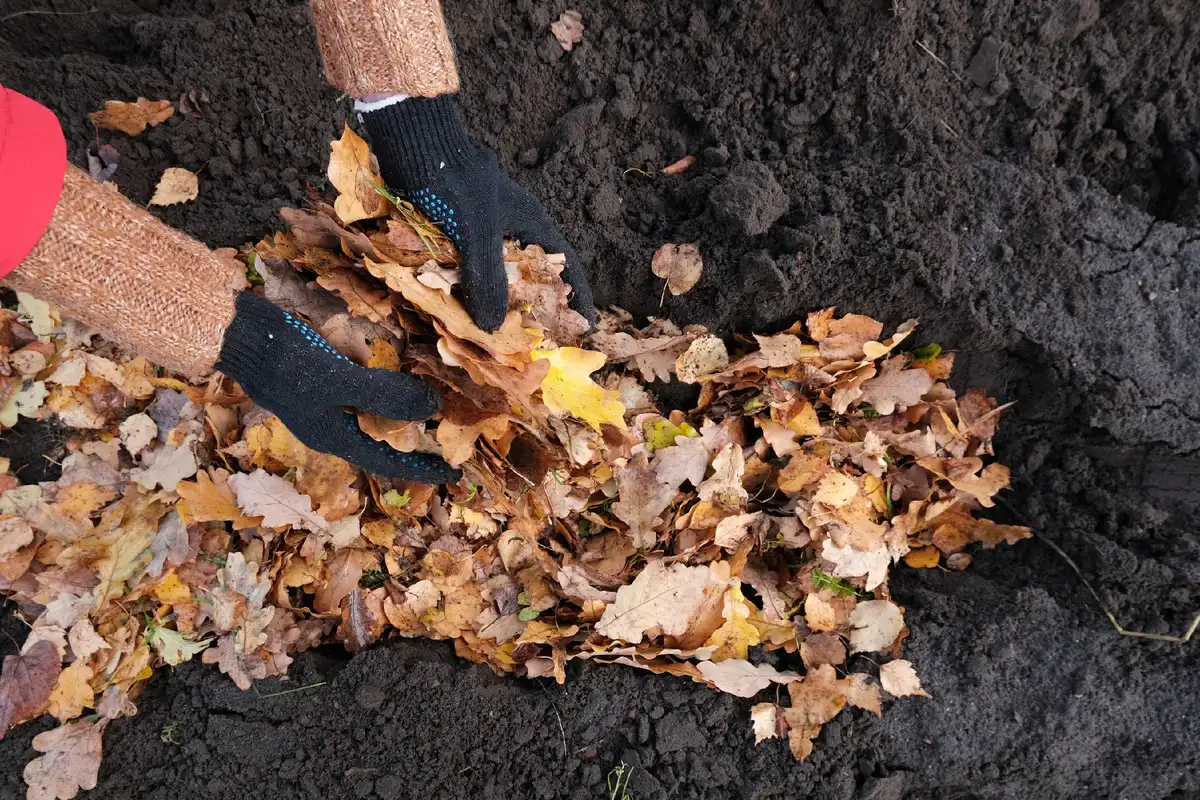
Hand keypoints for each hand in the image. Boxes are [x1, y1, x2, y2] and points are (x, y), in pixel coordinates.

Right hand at [215, 292, 458, 482]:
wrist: (241, 333)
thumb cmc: (287, 363)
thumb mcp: (339, 381)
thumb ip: (385, 395)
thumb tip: (433, 408)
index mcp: (335, 438)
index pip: (388, 461)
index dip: (423, 469)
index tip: (456, 476)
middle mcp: (332, 424)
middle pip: (384, 437)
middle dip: (417, 435)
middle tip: (453, 434)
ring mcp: (326, 400)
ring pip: (374, 408)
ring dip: (400, 402)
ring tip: (431, 395)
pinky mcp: (322, 375)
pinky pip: (359, 382)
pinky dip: (378, 375)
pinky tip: (388, 359)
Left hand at [360, 95, 594, 331]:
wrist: (413, 146)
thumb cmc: (454, 183)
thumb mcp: (476, 233)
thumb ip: (487, 278)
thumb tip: (492, 327)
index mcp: (531, 222)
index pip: (567, 265)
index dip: (578, 297)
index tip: (586, 328)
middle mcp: (511, 228)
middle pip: (532, 275)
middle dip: (534, 308)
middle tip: (534, 342)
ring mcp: (483, 231)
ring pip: (497, 275)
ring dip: (497, 304)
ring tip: (497, 336)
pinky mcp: (456, 233)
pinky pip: (468, 271)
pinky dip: (467, 292)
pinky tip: (461, 312)